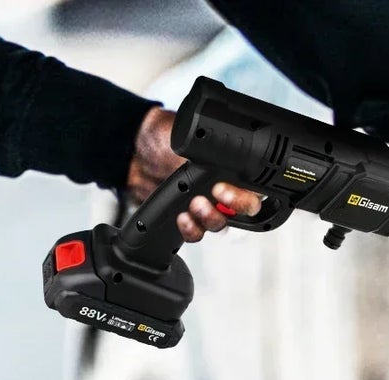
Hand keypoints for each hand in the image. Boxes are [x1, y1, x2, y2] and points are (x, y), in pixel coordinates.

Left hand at [124, 106, 264, 242]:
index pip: (254, 189)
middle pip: (243, 212)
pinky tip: (182, 218)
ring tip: (195, 205)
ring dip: (210, 219)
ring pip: (220, 225)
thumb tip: (223, 149)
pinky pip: (197, 234)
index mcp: (230, 168)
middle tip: (215, 195)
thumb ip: (211, 148)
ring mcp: (207, 205)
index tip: (225, 187)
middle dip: (232, 207)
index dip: (246, 194)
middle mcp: (222, 189)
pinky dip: (192, 229)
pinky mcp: (189, 218)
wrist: (134, 149)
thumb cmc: (162, 136)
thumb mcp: (191, 136)